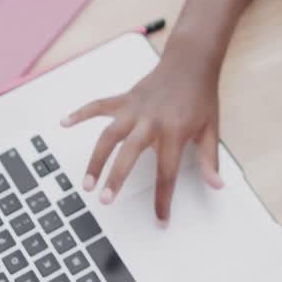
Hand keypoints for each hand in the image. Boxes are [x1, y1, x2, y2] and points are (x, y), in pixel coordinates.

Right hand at [61, 44, 223, 222]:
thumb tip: (217, 185)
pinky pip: (99, 106)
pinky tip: (65, 123)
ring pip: (109, 135)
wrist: (191, 61)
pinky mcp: (125, 99)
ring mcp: (135, 109)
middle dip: (116, 178)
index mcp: (174, 132)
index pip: (167, 172)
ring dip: (96, 159)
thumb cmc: (201, 97)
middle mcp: (151, 121)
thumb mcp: (211, 129)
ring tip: (85, 182)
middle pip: (129, 153)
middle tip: (105, 200)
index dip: (163, 199)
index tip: (159, 220)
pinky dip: (81, 113)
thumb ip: (209, 160)